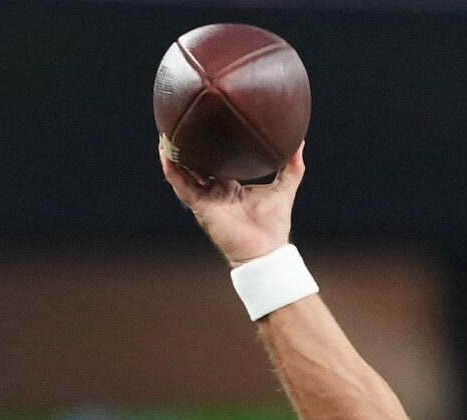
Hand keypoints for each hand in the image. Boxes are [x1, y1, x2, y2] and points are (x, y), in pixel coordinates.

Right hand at [158, 136, 305, 265]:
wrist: (266, 249)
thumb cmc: (274, 223)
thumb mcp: (285, 188)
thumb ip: (293, 167)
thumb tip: (300, 142)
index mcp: (230, 185)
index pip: (214, 162)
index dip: (208, 147)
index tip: (206, 125)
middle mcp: (214, 190)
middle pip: (195, 165)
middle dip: (187, 147)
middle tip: (181, 122)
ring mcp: (205, 198)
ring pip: (182, 172)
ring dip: (173, 154)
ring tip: (166, 132)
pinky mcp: (200, 206)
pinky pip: (181, 184)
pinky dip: (172, 168)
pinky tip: (166, 151)